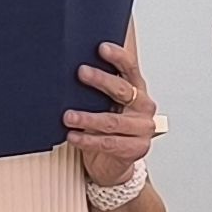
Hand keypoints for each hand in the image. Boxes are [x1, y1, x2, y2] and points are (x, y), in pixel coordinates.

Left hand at [66, 40, 157, 187]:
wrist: (112, 164)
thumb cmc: (107, 128)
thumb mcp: (104, 105)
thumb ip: (97, 90)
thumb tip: (73, 69)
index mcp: (138, 90)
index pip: (130, 68)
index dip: (117, 57)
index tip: (101, 47)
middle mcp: (143, 107)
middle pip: (122, 90)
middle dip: (100, 80)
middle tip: (81, 73)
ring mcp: (142, 129)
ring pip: (112, 121)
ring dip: (87, 117)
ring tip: (68, 116)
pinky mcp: (136, 149)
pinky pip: (108, 143)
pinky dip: (87, 140)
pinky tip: (72, 136)